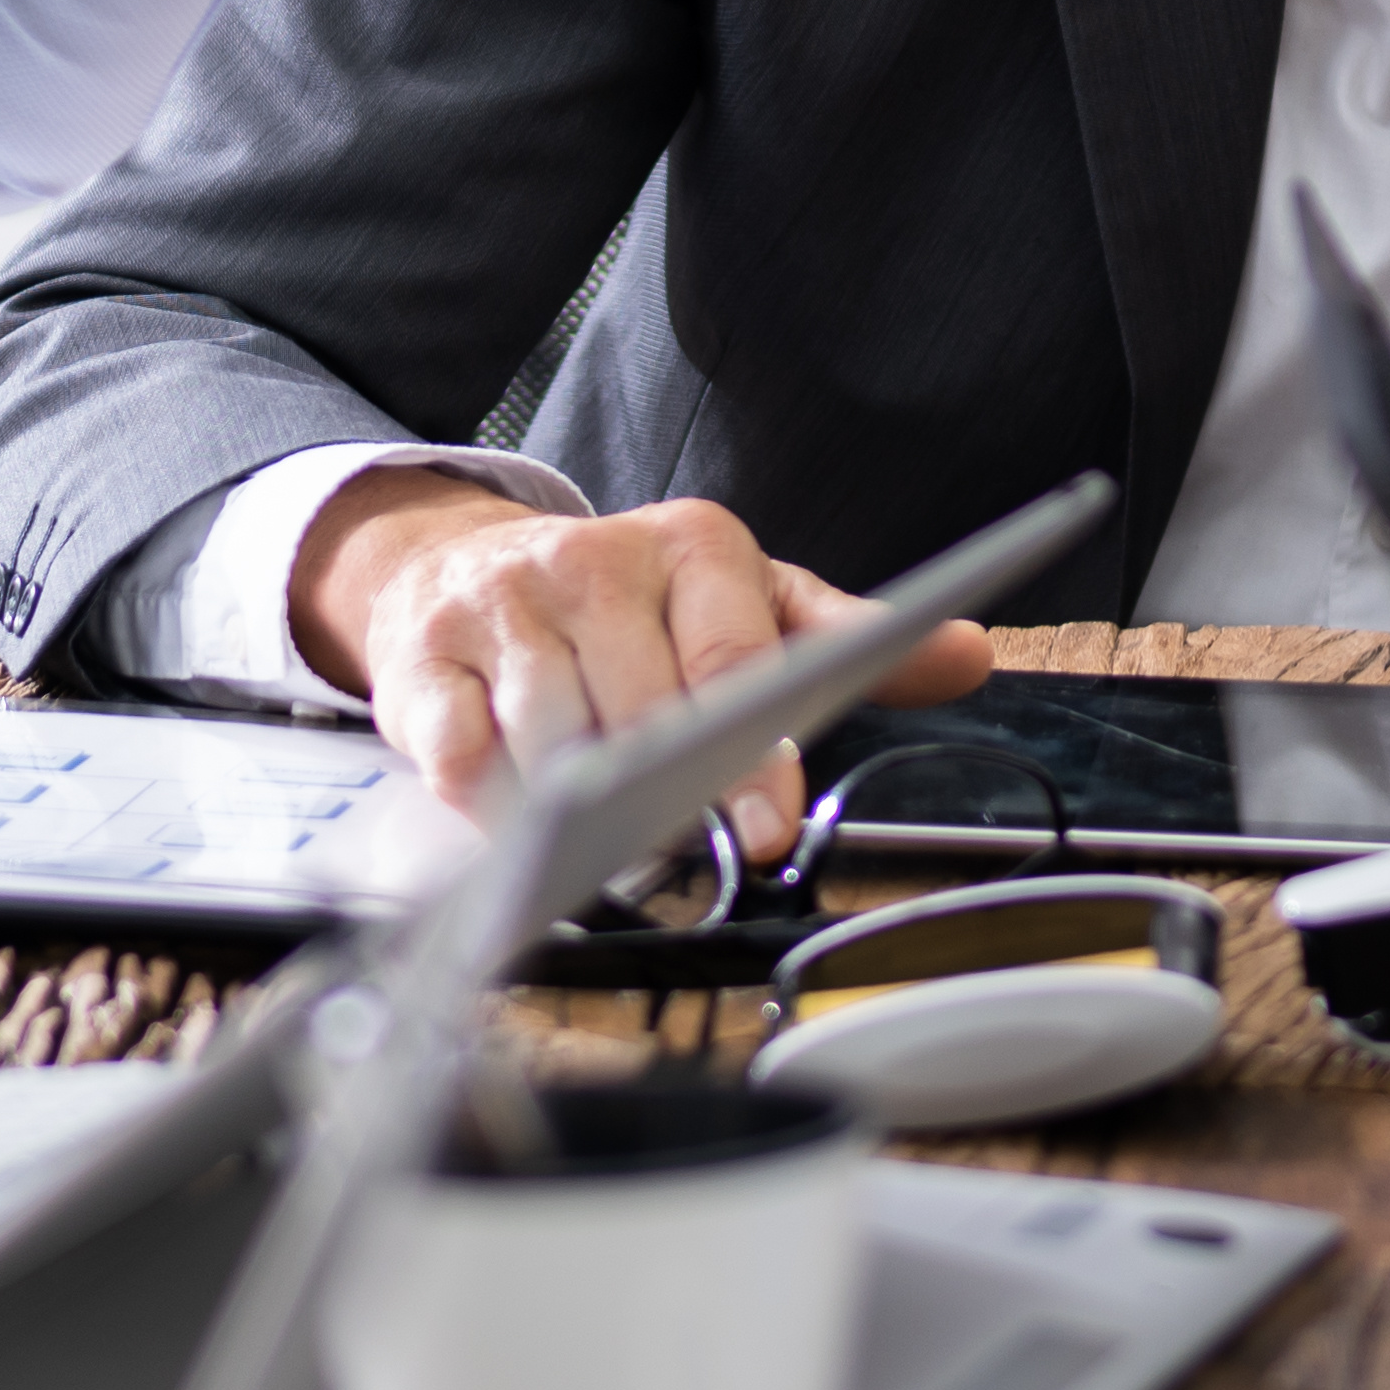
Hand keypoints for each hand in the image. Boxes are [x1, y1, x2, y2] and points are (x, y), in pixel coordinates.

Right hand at [292, 480, 995, 875]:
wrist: (466, 560)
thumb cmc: (629, 604)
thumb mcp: (748, 601)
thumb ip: (845, 642)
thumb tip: (968, 654)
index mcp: (691, 546)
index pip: (732, 662)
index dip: (752, 758)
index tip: (770, 829)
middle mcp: (591, 562)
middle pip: (638, 711)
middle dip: (667, 795)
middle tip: (683, 843)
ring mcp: (499, 606)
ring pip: (550, 740)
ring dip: (581, 810)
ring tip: (605, 840)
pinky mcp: (421, 654)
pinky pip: (454, 751)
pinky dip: (487, 803)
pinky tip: (516, 823)